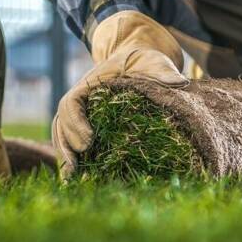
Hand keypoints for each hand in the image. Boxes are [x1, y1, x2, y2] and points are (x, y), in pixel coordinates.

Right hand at [53, 12, 187, 176]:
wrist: (135, 63)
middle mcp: (80, 102)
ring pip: (62, 136)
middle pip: (62, 123)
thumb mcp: (151, 61)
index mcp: (89, 85)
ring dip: (65, 157)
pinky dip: (72, 161)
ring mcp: (81, 116)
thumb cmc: (142, 62)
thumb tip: (179, 83)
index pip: (72, 102)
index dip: (75, 122)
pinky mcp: (87, 128)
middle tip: (77, 165)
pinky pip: (73, 144)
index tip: (89, 139)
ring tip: (71, 178)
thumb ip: (161, 70)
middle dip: (67, 145)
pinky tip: (76, 180)